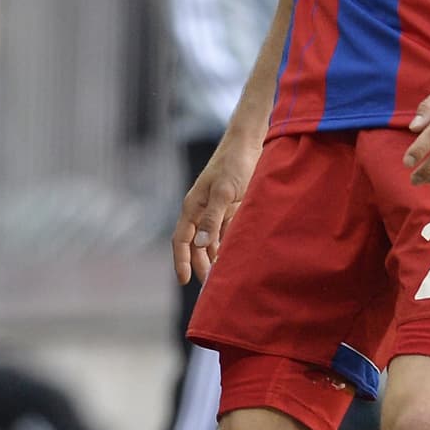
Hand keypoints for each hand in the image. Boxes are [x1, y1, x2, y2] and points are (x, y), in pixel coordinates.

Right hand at [172, 134, 263, 282]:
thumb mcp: (223, 191)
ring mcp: (214, 210)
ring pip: (209, 241)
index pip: (181, 240)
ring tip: (222, 276)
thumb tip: (202, 244)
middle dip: (200, 265)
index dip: (181, 261)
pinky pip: (224, 233)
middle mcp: (200, 210)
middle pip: (195, 245)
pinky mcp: (229, 208)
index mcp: (193, 207)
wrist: (248, 143)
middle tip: (210, 286)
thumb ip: (212, 217)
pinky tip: (233, 257)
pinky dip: (226, 246)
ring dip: (213, 258)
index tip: (184, 280)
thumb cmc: (234, 164)